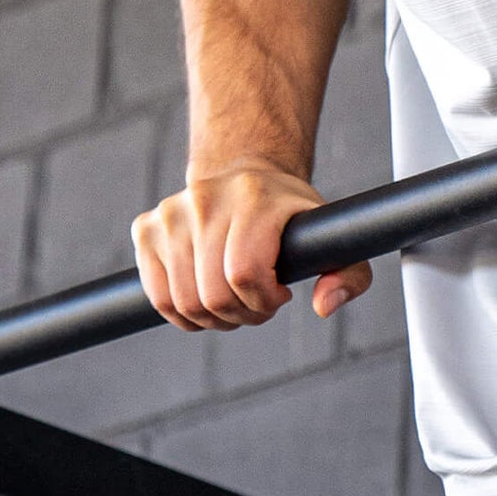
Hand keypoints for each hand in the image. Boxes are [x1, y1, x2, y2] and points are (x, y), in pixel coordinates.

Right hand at [130, 161, 372, 329]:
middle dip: (241, 315)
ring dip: (213, 318)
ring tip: (233, 298)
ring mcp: (170, 212)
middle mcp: (205, 199)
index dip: (263, 300)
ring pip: (183, 302)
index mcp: (253, 197)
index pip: (244, 273)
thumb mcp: (331, 239)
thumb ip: (350, 275)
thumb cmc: (288, 217)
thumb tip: (323, 306)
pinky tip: (205, 297)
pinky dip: (182, 313)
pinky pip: (157, 296)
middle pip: (213, 295)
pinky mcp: (146, 228)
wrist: (244, 177)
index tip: (279, 294)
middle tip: (257, 302)